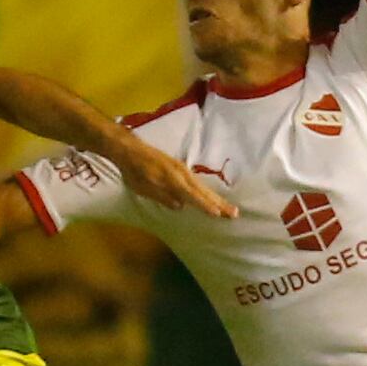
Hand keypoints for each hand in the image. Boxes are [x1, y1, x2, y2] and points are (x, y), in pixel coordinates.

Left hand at [113, 137, 237, 217]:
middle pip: (203, 191)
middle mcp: (181, 174)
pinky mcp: (181, 169)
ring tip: (230, 208)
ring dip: (217, 198)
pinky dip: (208, 192)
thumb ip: (162, 196)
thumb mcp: (143, 187)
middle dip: (219, 203)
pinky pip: (198, 182)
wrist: (131, 150)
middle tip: (235, 213)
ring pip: (203, 187)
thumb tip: (181, 206)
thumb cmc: (134, 172)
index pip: (192, 195)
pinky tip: (213, 198)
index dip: (205, 205)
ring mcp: (182, 170)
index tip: (218, 214)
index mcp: (172, 180)